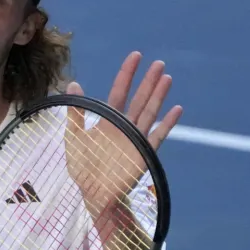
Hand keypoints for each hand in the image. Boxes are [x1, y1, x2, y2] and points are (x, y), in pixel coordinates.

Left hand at [64, 52, 182, 218]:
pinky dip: (167, 123)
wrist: (94, 193)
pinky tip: (177, 109)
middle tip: (158, 63)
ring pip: (150, 112)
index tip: (136, 56)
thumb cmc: (83, 167)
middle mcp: (125, 126)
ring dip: (158, 96)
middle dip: (148, 81)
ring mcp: (136, 138)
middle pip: (139, 99)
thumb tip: (73, 84)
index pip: (119, 92)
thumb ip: (76, 112)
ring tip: (166, 78)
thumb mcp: (74, 137)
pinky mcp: (143, 153)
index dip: (127, 74)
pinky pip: (158, 136)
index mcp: (108, 120)